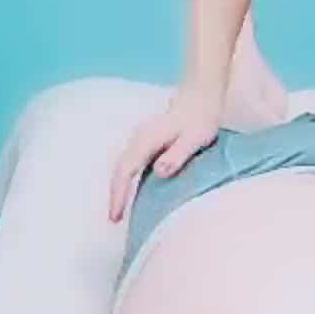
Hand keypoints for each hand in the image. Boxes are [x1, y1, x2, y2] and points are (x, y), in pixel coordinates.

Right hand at [108, 83, 220, 221]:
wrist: (200, 95)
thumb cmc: (201, 117)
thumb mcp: (195, 137)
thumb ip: (177, 154)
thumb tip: (159, 171)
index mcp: (148, 140)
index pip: (127, 170)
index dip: (119, 194)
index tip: (115, 214)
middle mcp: (140, 139)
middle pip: (120, 169)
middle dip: (115, 194)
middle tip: (113, 218)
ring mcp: (141, 139)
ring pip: (124, 166)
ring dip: (119, 187)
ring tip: (119, 210)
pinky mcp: (147, 142)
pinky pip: (131, 163)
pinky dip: (127, 179)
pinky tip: (132, 191)